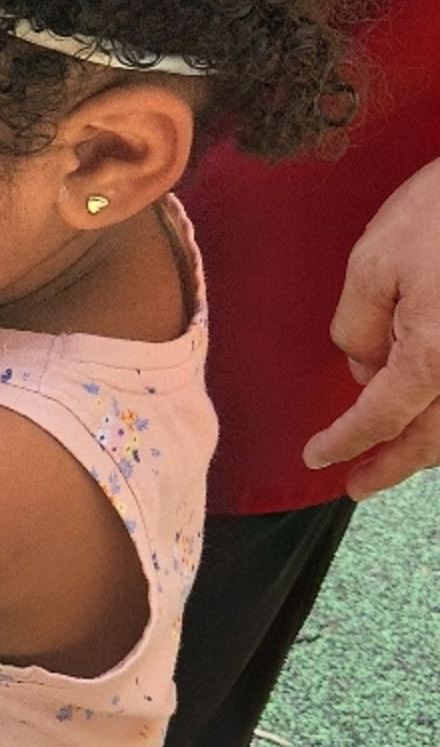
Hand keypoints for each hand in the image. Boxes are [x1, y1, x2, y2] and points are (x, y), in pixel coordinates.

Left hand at [302, 158, 439, 497]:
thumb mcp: (375, 259)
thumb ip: (357, 324)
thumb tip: (363, 366)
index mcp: (433, 358)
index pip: (378, 416)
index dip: (345, 441)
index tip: (318, 457)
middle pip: (432, 438)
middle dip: (393, 465)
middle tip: (359, 487)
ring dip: (429, 445)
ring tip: (397, 457)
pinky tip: (432, 413)